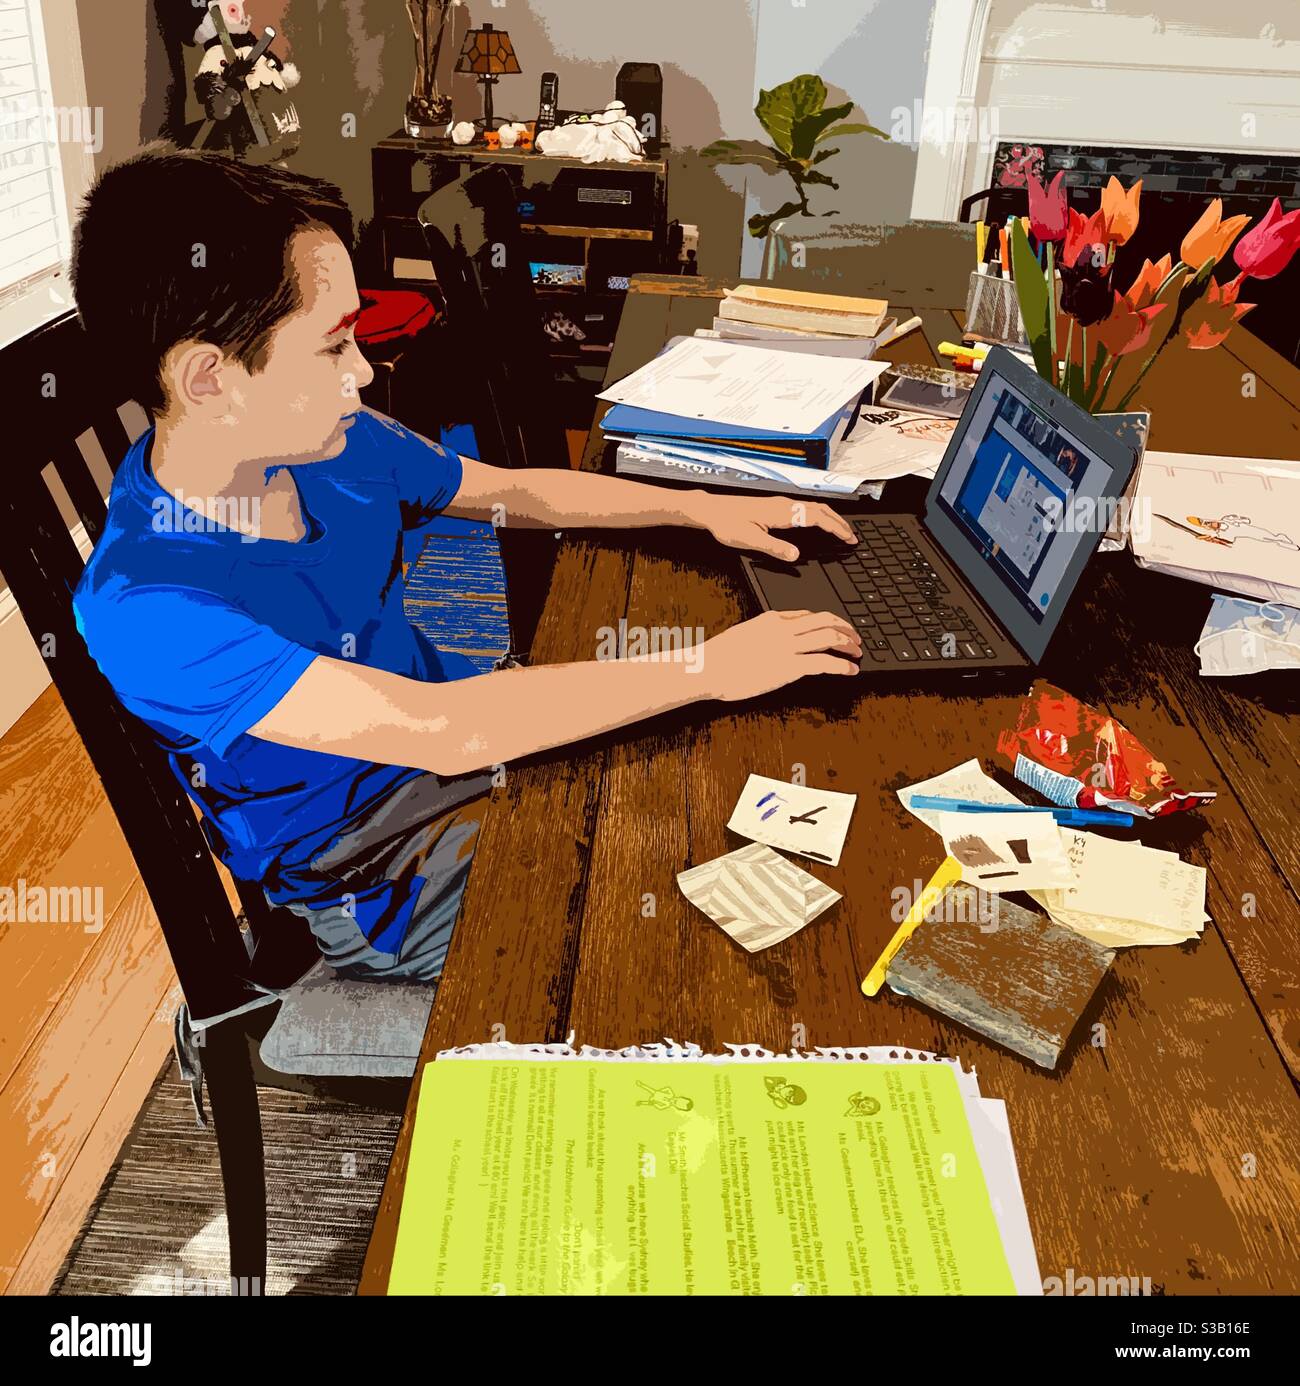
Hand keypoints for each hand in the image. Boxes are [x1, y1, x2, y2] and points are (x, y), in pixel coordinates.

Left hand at [693, 493, 856, 561]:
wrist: (712, 510)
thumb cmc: (727, 522)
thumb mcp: (750, 540)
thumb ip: (774, 548)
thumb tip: (795, 556)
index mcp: (781, 512)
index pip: (817, 517)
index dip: (835, 528)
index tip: (848, 538)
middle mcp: (784, 505)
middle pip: (820, 510)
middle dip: (839, 523)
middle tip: (852, 536)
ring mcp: (780, 504)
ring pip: (813, 508)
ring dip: (830, 518)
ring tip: (841, 530)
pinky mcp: (775, 507)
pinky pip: (804, 509)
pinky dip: (818, 516)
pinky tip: (818, 523)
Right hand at [701, 610, 861, 700]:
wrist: (708, 668)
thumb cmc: (718, 657)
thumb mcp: (743, 636)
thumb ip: (762, 635)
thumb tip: (771, 644)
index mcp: (773, 619)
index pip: (808, 615)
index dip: (828, 621)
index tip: (837, 628)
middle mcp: (784, 628)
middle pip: (825, 620)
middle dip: (846, 628)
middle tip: (856, 638)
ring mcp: (788, 647)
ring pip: (830, 637)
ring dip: (848, 645)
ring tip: (857, 653)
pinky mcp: (790, 667)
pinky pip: (825, 663)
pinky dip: (842, 666)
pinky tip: (850, 671)